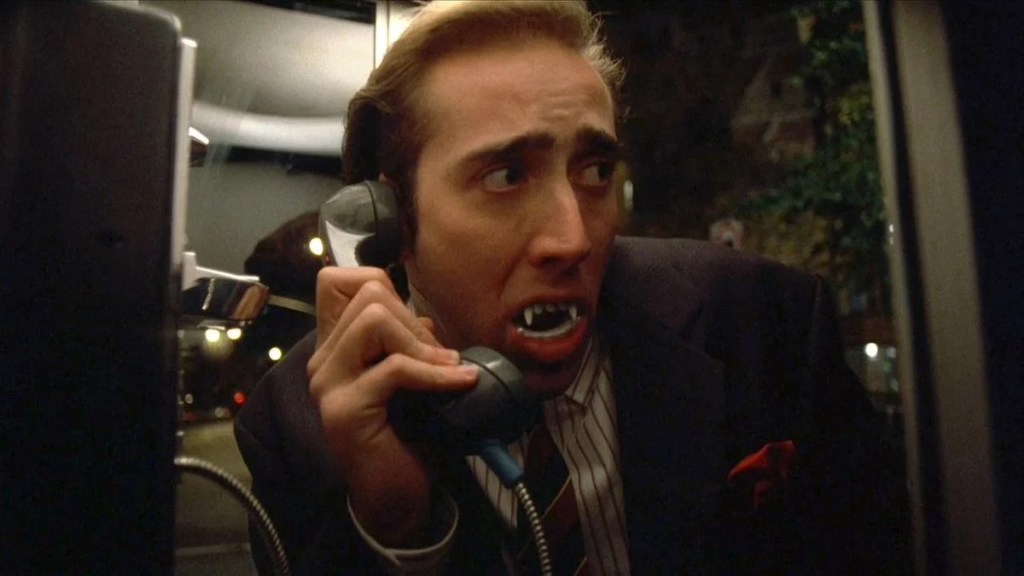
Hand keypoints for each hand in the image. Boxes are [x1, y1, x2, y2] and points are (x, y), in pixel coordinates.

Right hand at [307, 266, 477, 545]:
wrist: (400, 497)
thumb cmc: (410, 437)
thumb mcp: (413, 378)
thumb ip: (409, 343)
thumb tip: (426, 320)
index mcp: (335, 348)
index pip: (336, 279)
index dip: (381, 285)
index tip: (412, 325)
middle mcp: (323, 361)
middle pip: (369, 294)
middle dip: (414, 321)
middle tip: (439, 358)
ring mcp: (329, 384)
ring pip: (376, 319)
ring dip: (422, 343)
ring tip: (447, 370)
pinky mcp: (346, 408)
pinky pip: (395, 368)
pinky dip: (437, 374)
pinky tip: (460, 383)